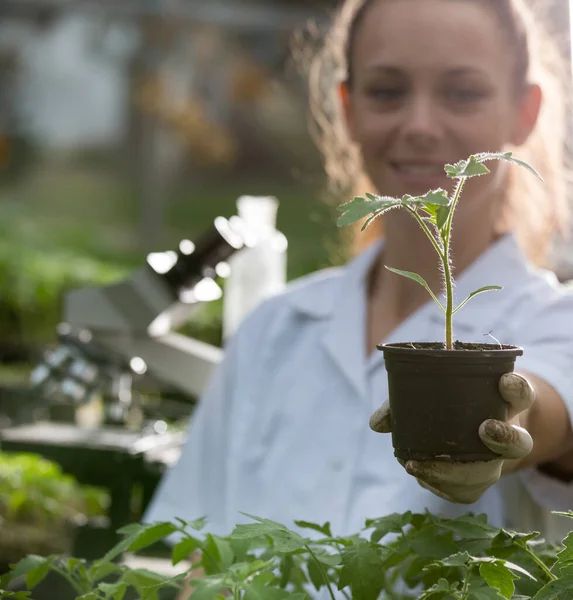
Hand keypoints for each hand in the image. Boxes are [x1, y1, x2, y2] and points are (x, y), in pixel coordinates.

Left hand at [370, 372, 535, 503]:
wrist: (463, 430)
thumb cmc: (452, 403)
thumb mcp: (434, 393)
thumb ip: (405, 399)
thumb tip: (377, 424)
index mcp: (504, 404)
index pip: (520, 393)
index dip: (516, 388)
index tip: (504, 382)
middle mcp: (508, 436)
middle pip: (517, 443)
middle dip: (505, 438)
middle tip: (486, 428)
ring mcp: (495, 464)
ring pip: (490, 473)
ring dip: (457, 471)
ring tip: (419, 465)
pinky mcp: (478, 485)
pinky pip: (465, 492)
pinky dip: (440, 484)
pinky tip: (418, 474)